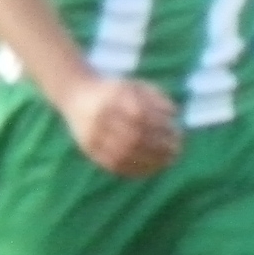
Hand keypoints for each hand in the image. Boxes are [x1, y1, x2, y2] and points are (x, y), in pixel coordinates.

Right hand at [58, 74, 181, 178]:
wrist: (75, 94)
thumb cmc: (113, 90)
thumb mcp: (133, 85)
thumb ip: (155, 95)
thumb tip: (174, 112)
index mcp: (112, 96)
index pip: (142, 115)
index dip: (162, 127)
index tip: (178, 133)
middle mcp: (100, 116)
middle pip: (134, 136)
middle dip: (159, 146)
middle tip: (177, 151)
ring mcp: (92, 134)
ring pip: (124, 153)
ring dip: (150, 160)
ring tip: (167, 162)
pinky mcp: (88, 148)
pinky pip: (113, 164)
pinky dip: (135, 169)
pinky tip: (152, 169)